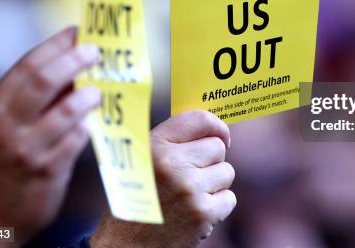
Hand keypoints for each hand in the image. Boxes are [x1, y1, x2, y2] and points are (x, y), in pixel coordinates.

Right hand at [0, 26, 100, 242]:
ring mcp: (28, 149)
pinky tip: (95, 120)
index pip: (27, 65)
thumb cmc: (1, 161)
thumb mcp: (4, 126)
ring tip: (98, 90)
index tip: (77, 30)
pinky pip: (76, 141)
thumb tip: (74, 66)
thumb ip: (34, 100)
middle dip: (73, 60)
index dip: (55, 44)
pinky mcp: (48, 171)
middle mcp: (8, 126)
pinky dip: (88, 126)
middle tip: (95, 51)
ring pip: (65, 112)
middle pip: (43, 81)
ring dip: (87, 95)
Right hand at [90, 110, 236, 247]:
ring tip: (190, 195)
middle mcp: (172, 164)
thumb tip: (212, 128)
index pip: (200, 120)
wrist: (125, 247)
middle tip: (193, 174)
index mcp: (155, 145)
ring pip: (226, 172)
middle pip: (217, 147)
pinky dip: (217, 206)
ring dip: (214, 183)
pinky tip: (195, 211)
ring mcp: (189, 189)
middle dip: (210, 160)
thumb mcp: (141, 160)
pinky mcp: (202, 214)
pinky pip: (229, 198)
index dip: (217, 126)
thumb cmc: (137, 199)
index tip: (220, 135)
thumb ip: (172, 140)